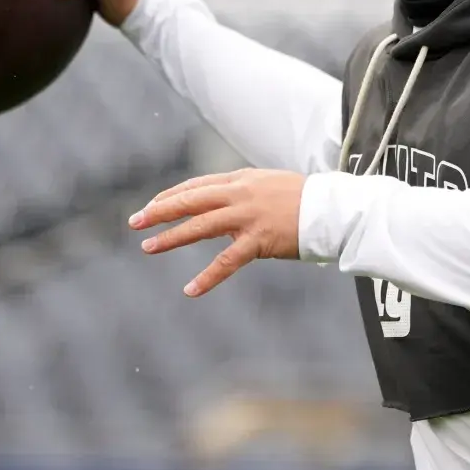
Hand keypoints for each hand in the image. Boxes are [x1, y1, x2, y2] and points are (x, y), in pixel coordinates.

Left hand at [130, 169, 306, 295]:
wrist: (333, 210)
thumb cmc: (306, 200)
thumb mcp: (270, 186)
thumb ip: (246, 193)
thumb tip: (224, 205)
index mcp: (242, 179)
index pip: (197, 185)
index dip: (171, 196)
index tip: (153, 205)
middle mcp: (241, 194)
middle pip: (191, 200)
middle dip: (160, 211)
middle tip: (135, 221)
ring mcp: (248, 216)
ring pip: (200, 226)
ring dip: (171, 237)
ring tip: (148, 247)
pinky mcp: (259, 240)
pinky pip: (227, 262)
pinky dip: (207, 277)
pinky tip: (190, 290)